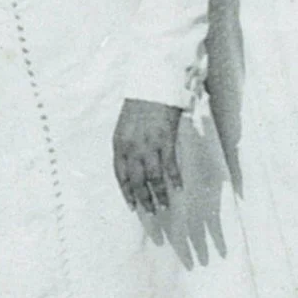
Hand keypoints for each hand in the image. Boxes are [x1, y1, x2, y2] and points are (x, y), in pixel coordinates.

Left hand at [113, 99, 182, 216]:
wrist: (154, 85)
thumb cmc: (140, 103)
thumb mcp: (126, 125)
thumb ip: (127, 145)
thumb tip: (134, 165)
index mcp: (119, 144)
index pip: (120, 175)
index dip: (127, 193)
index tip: (132, 206)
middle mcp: (131, 148)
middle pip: (136, 181)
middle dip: (144, 199)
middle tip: (151, 212)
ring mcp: (148, 145)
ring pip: (153, 178)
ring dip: (159, 195)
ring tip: (165, 206)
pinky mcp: (165, 141)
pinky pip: (169, 166)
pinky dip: (175, 179)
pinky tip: (179, 189)